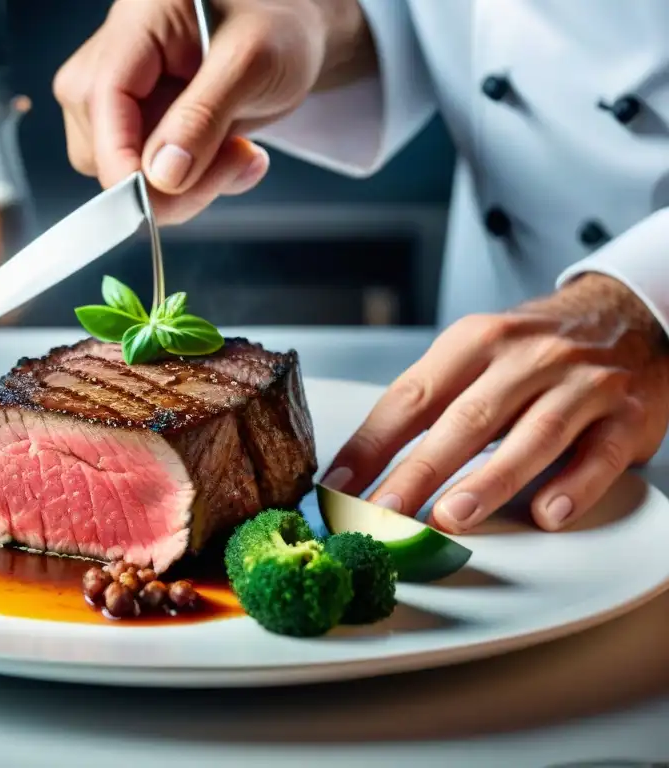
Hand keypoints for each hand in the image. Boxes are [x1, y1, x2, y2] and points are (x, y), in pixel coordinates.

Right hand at [52, 0, 372, 223]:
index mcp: (135, 26)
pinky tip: (231, 156)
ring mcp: (123, 98)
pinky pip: (148, 179)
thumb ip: (204, 117)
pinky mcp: (140, 127)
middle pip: (102, 146)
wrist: (290, 33)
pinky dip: (194, 185)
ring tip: (240, 152)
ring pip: (123, 172)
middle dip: (167, 179)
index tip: (161, 199)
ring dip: (188, 186)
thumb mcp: (254, 62)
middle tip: (235, 159)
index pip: (102, 101)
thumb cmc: (276, 25)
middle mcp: (114, 60)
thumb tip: (162, 176)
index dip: (122, 160)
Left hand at [322, 274, 668, 532]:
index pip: (412, 397)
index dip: (372, 444)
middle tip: (385, 512)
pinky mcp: (624, 416)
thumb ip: (429, 403)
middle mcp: (525, 359)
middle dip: (418, 471)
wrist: (626, 316)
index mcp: (474, 342)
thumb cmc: (531, 350)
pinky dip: (573, 487)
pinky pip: (597, 455)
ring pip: (530, 437)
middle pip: (465, 420)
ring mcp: (579, 385)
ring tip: (452, 518)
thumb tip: (363, 466)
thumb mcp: (475, 354)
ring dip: (489, 481)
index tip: (340, 486)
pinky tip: (548, 514)